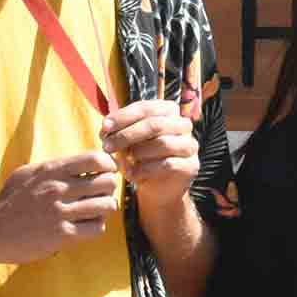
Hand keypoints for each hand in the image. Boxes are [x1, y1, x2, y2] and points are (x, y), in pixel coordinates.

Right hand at [0, 150, 120, 263]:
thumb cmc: (9, 202)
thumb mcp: (27, 174)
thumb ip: (53, 168)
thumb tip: (82, 163)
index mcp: (51, 170)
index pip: (95, 159)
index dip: (108, 166)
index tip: (105, 173)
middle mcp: (58, 188)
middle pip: (107, 182)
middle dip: (109, 189)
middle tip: (101, 195)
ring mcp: (61, 212)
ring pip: (106, 205)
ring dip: (105, 209)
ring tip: (95, 211)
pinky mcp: (62, 235)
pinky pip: (97, 228)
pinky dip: (96, 227)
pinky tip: (85, 226)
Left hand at [102, 97, 200, 218]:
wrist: (158, 189)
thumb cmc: (141, 158)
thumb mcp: (128, 140)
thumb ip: (120, 130)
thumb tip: (106, 127)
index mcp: (169, 111)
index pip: (146, 108)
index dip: (123, 116)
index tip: (104, 127)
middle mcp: (183, 125)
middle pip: (155, 124)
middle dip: (127, 135)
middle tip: (108, 146)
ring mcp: (190, 146)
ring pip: (164, 143)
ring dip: (137, 152)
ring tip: (122, 161)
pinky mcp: (191, 166)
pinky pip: (168, 164)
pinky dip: (146, 169)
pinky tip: (131, 174)